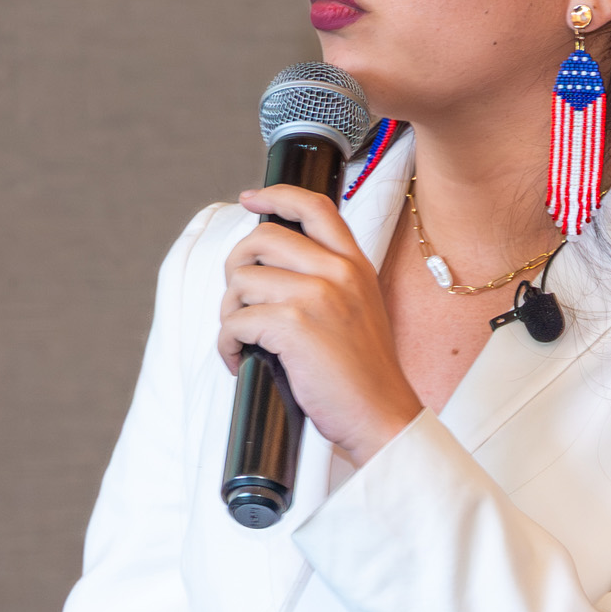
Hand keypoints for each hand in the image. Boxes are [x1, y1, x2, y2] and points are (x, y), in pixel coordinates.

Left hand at [218, 183, 419, 466]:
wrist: (383, 416)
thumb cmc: (364, 373)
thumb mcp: (360, 309)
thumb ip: (329, 281)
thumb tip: (273, 270)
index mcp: (354, 264)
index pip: (315, 206)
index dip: (276, 195)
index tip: (251, 199)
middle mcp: (337, 272)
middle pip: (261, 240)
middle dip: (236, 269)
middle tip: (240, 301)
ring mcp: (316, 296)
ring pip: (241, 281)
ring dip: (230, 313)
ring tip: (245, 339)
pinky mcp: (293, 326)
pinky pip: (235, 321)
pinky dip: (228, 344)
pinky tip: (242, 361)